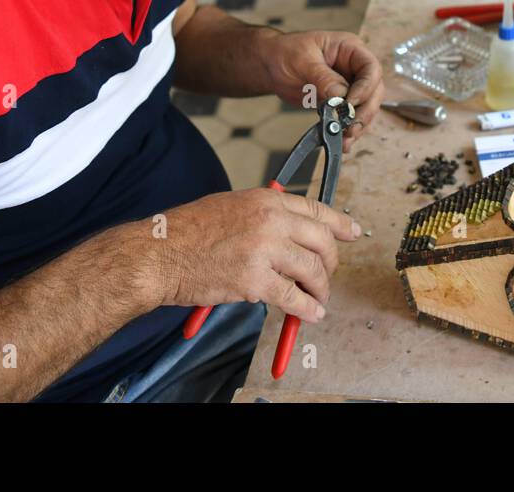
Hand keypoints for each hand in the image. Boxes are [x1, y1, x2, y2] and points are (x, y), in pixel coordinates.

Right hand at [156, 189, 359, 322]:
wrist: (159, 254)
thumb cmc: (186, 232)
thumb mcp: (231, 206)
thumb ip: (263, 215)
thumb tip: (288, 231)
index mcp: (266, 200)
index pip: (317, 209)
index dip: (341, 223)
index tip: (353, 232)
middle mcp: (272, 221)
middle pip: (323, 241)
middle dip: (332, 262)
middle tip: (328, 275)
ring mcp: (265, 250)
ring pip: (313, 270)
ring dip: (321, 289)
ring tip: (319, 299)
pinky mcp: (256, 281)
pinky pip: (294, 298)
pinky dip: (307, 309)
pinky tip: (311, 314)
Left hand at [260, 30, 383, 150]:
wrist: (270, 65)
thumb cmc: (284, 53)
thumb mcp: (302, 61)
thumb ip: (323, 78)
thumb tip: (341, 96)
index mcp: (349, 48)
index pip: (370, 68)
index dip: (366, 87)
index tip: (351, 103)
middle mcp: (354, 67)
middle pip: (374, 91)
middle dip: (364, 111)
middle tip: (350, 126)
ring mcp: (349, 85)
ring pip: (365, 107)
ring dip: (358, 125)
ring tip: (345, 139)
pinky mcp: (340, 101)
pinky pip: (351, 117)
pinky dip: (348, 129)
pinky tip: (342, 141)